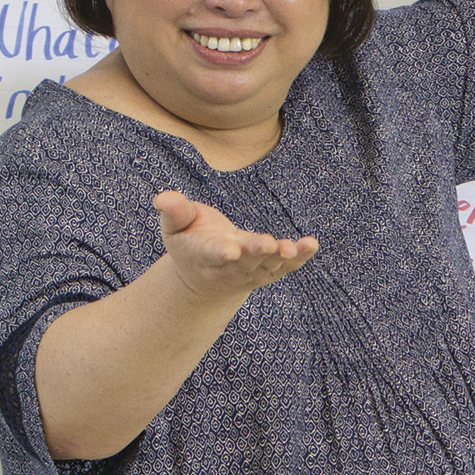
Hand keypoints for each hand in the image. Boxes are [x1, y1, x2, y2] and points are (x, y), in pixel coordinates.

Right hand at [151, 189, 317, 302]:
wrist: (205, 278)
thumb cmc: (189, 243)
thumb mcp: (175, 227)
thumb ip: (174, 212)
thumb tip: (163, 197)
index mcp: (203, 255)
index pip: (212, 254)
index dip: (221, 252)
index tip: (230, 250)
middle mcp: (229, 267)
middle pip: (245, 261)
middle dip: (257, 252)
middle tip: (269, 244)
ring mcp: (251, 271)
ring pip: (267, 266)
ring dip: (281, 258)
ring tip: (291, 247)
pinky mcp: (268, 270)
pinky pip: (286, 266)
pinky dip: (300, 257)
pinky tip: (311, 244)